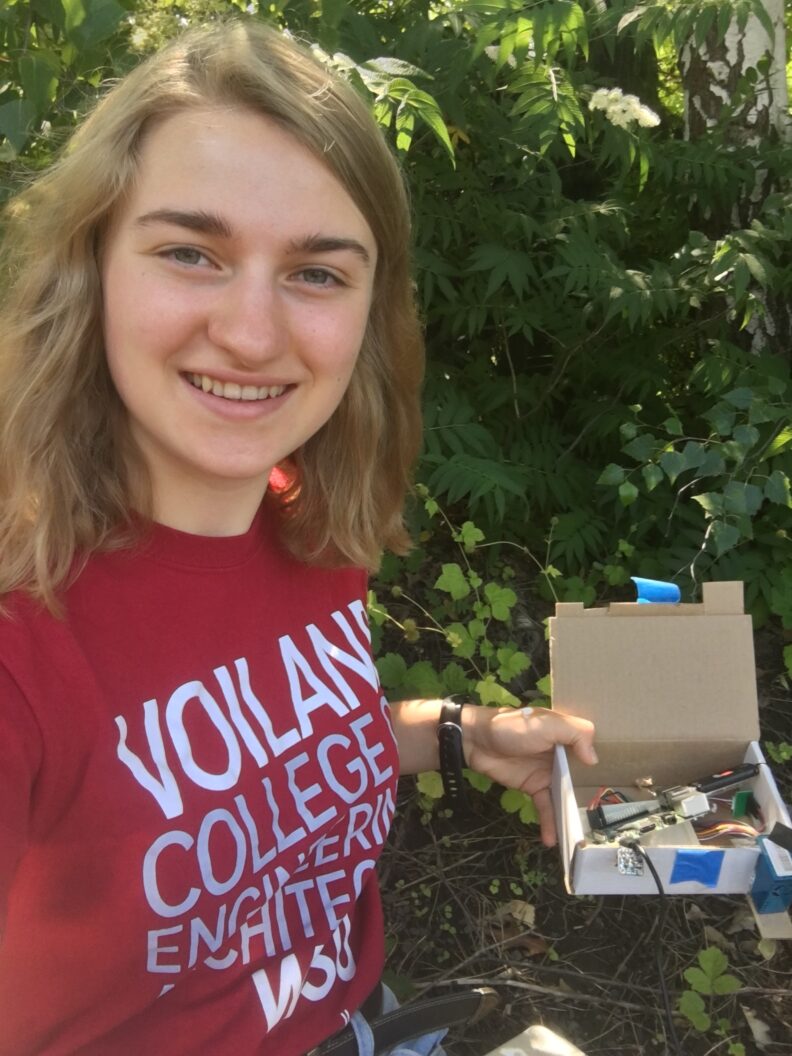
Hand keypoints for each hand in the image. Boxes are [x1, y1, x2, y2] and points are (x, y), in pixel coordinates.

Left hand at [462, 706, 596, 846]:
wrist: (477, 740)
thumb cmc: (514, 727)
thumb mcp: (548, 723)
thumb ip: (576, 733)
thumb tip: (594, 760)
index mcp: (567, 736)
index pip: (591, 750)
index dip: (604, 764)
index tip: (621, 784)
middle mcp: (562, 756)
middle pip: (582, 778)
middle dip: (593, 797)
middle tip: (607, 820)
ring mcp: (548, 773)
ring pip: (566, 796)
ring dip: (572, 816)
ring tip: (580, 839)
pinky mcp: (533, 787)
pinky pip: (546, 807)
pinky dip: (550, 823)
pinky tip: (552, 840)